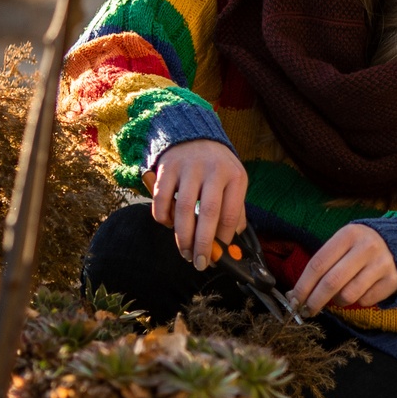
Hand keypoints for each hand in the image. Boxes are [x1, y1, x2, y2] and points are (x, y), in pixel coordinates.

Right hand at [144, 140, 246, 268]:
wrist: (193, 135)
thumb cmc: (216, 166)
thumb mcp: (233, 182)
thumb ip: (234, 210)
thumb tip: (230, 243)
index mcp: (235, 176)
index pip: (230, 214)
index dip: (224, 239)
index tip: (219, 255)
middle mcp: (213, 170)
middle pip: (208, 213)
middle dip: (203, 244)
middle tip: (200, 263)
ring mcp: (189, 168)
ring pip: (183, 209)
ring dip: (183, 237)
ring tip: (186, 252)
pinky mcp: (167, 168)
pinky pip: (161, 199)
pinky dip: (163, 217)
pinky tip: (170, 225)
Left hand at [292, 223, 396, 313]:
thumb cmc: (361, 247)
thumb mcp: (343, 244)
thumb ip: (323, 265)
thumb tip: (297, 294)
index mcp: (348, 235)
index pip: (318, 264)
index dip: (303, 285)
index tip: (294, 300)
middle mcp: (366, 248)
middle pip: (331, 282)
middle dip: (314, 301)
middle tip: (306, 311)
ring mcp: (381, 264)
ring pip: (348, 296)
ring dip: (337, 302)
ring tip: (338, 297)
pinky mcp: (393, 280)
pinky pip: (366, 301)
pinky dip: (358, 301)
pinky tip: (360, 291)